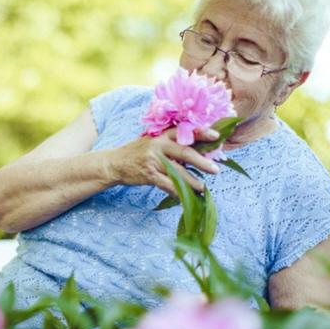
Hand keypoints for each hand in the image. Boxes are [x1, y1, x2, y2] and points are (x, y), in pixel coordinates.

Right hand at [106, 127, 220, 195]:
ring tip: (202, 187)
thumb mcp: (151, 142)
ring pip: (177, 172)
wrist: (114, 163)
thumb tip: (195, 152)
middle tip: (216, 169)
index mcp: (161, 135)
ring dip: (192, 181)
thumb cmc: (137, 153)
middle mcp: (158, 145)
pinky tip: (183, 197)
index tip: (216, 136)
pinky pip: (166, 185)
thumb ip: (170, 144)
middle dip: (202, 161)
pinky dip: (176, 192)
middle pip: (184, 152)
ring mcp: (153, 160)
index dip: (201, 132)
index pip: (183, 131)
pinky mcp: (148, 175)